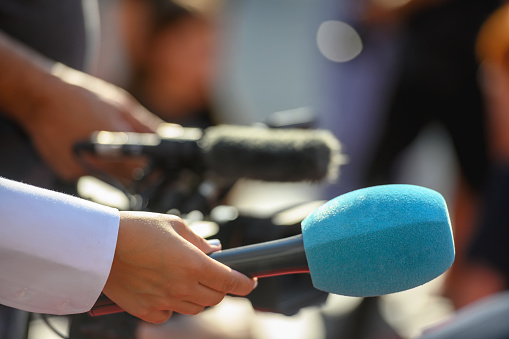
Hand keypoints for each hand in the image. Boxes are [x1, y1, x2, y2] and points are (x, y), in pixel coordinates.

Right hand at [21, 64, 163, 181]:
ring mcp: (82, 172)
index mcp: (116, 147)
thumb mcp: (122, 106)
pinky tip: (90, 149)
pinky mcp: (69, 175)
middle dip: (141, 170)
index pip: (147, 170)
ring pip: (113, 180)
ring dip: (120, 170)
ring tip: (111, 147)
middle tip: (142, 156)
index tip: (164, 165)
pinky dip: (99, 167)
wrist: (38, 98)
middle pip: (131, 179)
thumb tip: (170, 138)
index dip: (158, 169)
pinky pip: (93, 176)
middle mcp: (99, 164)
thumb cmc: (82, 98)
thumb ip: (148, 127)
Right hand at [103, 211, 256, 323]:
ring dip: (199, 297)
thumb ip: (199, 241)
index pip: (230, 281)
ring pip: (196, 308)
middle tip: (214, 275)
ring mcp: (164, 301)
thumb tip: (216, 251)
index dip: (245, 283)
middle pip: (216, 298)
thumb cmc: (137, 229)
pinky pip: (169, 314)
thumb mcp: (174, 225)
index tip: (250, 281)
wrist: (99, 245)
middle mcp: (182, 286)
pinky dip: (172, 305)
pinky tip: (164, 290)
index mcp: (193, 264)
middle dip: (221, 288)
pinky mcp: (146, 311)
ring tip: (187, 280)